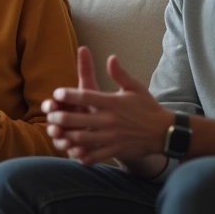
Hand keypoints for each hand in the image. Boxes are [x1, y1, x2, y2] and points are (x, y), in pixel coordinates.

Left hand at [44, 47, 173, 164]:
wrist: (164, 132)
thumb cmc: (147, 107)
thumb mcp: (135, 88)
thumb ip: (120, 74)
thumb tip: (110, 57)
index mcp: (112, 102)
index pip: (86, 96)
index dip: (69, 95)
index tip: (56, 94)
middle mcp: (110, 119)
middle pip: (80, 119)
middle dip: (62, 118)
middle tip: (50, 117)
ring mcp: (112, 136)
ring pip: (84, 139)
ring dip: (67, 137)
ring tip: (56, 135)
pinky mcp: (116, 150)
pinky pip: (95, 156)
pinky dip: (82, 156)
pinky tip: (73, 153)